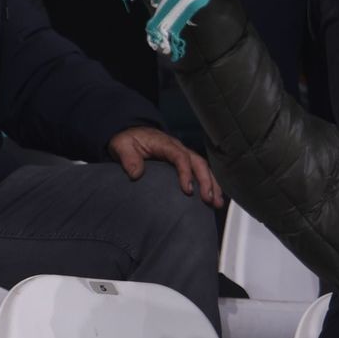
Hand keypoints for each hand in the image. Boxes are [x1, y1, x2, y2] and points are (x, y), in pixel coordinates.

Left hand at [107, 125, 222, 207]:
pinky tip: (213, 197)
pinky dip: (209, 183)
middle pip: (198, 162)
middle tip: (209, 199)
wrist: (132, 134)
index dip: (186, 173)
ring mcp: (183, 154)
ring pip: (203, 167)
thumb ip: (128, 158)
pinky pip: (200, 171)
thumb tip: (135, 174)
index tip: (188, 190)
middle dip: (206, 181)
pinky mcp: (185, 162)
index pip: (180, 156)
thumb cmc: (128, 141)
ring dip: (212, 184)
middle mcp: (178, 148)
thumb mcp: (121, 146)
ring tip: (217, 202)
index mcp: (164, 144)